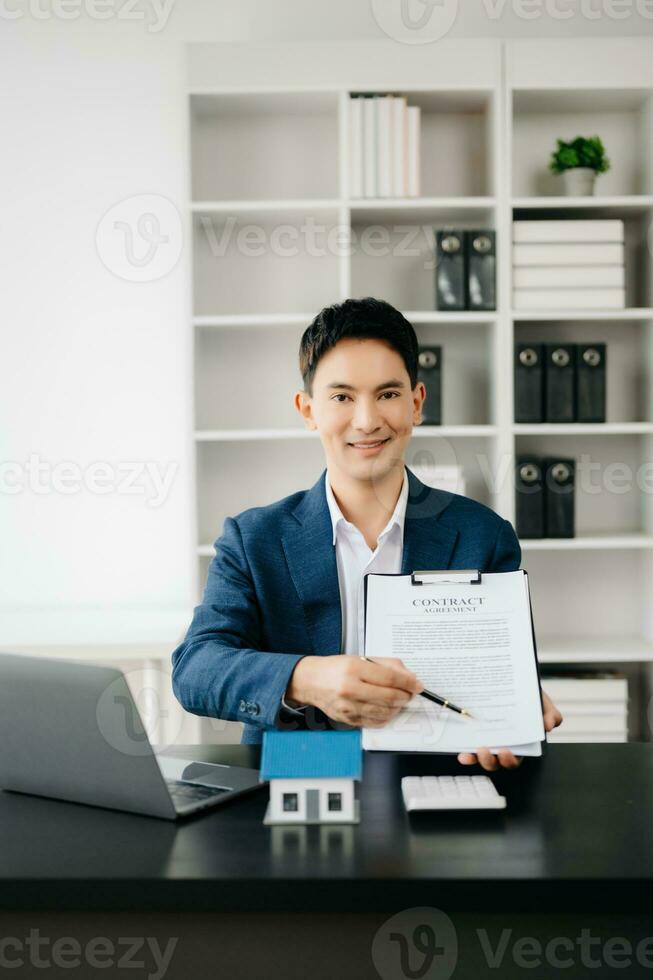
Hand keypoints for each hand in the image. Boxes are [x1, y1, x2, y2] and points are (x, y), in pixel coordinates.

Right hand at [286, 655, 423, 727]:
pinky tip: (387, 709)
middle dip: (406, 696)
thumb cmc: (336, 668)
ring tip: (398, 700)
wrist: (311, 682)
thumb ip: (386, 665)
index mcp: (354, 668)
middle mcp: (350, 688)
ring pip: (385, 712)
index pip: (390, 678)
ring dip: (398, 707)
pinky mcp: (348, 719)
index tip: (417, 684)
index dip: (408, 682)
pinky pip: (375, 722)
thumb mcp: (360, 658)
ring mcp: (348, 707)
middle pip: (390, 697)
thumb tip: (408, 676)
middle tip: (410, 693)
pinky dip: (386, 716)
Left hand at [457, 688, 563, 771]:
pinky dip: (465, 753)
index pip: (514, 759)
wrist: (510, 678)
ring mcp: (486, 740)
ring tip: (476, 748)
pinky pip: (468, 746)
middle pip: (495, 762)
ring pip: (480, 757)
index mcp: (519, 743)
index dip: (509, 760)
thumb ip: (550, 713)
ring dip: (476, 758)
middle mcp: (501, 744)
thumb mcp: (541, 701)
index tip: (505, 751)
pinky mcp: (473, 733)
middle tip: (486, 750)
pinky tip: (462, 752)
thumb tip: (549, 725)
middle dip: (490, 761)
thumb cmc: (528, 695)